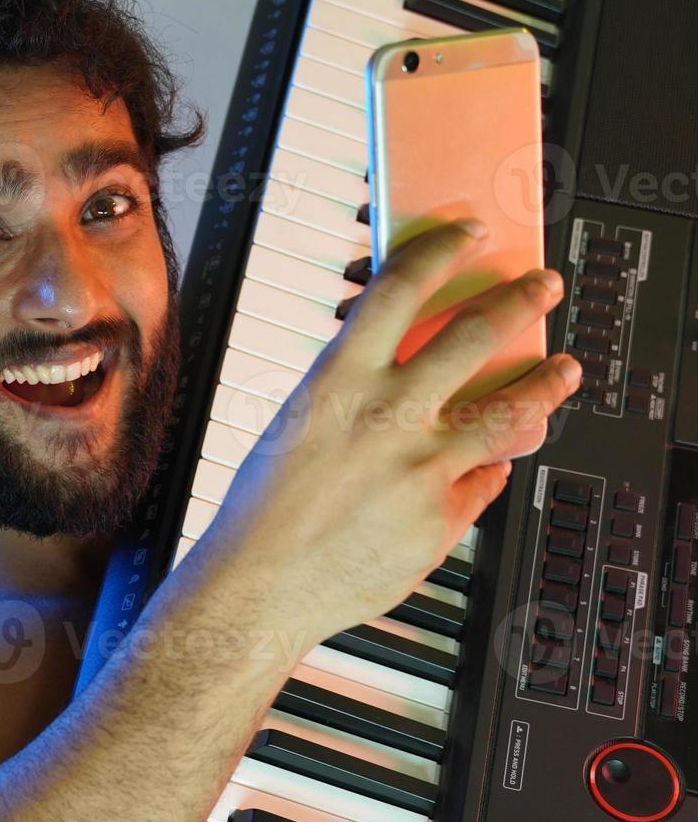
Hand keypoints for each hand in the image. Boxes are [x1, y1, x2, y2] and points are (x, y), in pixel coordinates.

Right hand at [199, 219, 580, 639]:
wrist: (258, 588)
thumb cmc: (261, 513)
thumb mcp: (295, 427)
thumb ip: (352, 397)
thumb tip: (401, 377)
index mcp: (337, 382)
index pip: (399, 289)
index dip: (441, 250)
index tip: (466, 234)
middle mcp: (388, 416)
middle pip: (476, 334)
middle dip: (519, 299)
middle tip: (541, 285)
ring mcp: (423, 467)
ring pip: (509, 410)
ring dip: (545, 384)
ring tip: (562, 370)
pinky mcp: (443, 517)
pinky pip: (483, 482)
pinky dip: (488, 468)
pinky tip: (491, 463)